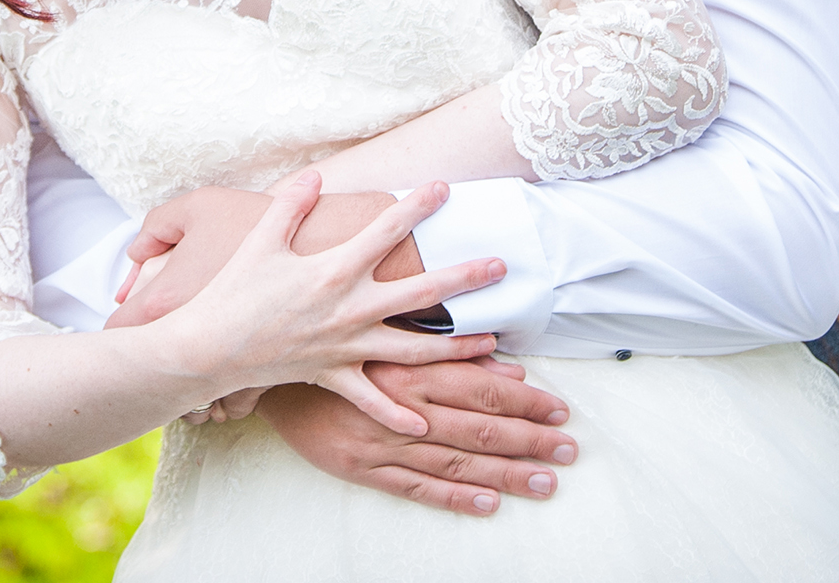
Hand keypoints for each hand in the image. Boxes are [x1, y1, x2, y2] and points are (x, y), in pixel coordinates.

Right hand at [153, 173, 502, 431]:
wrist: (209, 348)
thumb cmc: (232, 291)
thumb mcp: (260, 240)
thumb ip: (289, 205)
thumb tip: (313, 176)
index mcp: (333, 270)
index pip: (385, 231)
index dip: (417, 206)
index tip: (446, 187)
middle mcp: (349, 309)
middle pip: (421, 293)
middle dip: (464, 278)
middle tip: (501, 265)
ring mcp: (346, 346)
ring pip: (414, 349)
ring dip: (456, 345)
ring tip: (492, 340)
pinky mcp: (334, 375)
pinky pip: (372, 398)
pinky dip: (397, 412)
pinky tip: (426, 422)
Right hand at [256, 359, 578, 515]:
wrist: (270, 373)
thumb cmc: (335, 345)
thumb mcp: (388, 335)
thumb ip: (447, 351)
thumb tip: (503, 364)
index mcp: (411, 370)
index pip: (481, 389)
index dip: (525, 402)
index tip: (560, 410)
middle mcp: (404, 409)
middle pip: (477, 430)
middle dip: (528, 441)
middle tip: (568, 450)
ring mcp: (385, 444)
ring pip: (455, 463)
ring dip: (505, 474)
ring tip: (546, 482)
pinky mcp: (364, 468)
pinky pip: (415, 488)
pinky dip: (454, 498)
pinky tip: (488, 503)